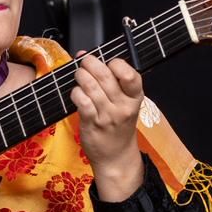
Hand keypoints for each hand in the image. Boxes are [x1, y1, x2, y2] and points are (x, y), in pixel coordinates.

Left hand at [70, 52, 143, 201]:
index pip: (130, 74)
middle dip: (91, 64)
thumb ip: (110, 81)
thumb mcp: (124, 103)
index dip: (116, 63)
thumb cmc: (118, 125)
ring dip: (80, 76)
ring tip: (79, 76)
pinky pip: (81, 101)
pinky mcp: (92, 123)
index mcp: (135, 97)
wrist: (116, 156)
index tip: (107, 62)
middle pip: (105, 76)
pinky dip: (76, 93)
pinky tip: (77, 93)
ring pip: (90, 86)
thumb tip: (86, 55)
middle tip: (85, 63)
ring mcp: (108, 115)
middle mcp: (123, 106)